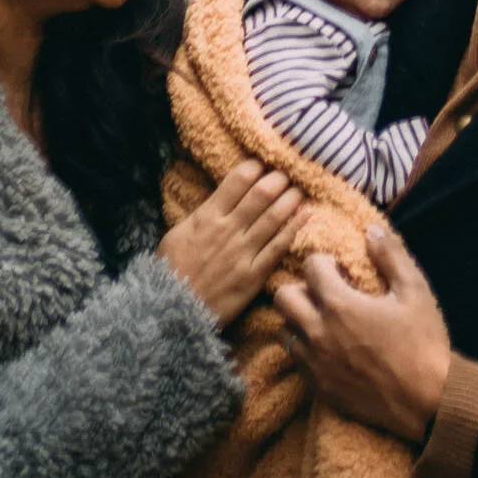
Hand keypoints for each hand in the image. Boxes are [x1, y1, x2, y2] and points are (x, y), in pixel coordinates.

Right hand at [158, 160, 301, 328]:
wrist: (172, 312)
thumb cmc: (171, 272)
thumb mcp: (177, 234)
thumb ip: (202, 214)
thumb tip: (222, 197)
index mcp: (207, 216)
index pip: (239, 179)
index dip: (256, 167)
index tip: (264, 164)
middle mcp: (228, 230)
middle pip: (262, 193)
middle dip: (279, 178)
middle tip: (287, 173)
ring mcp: (243, 253)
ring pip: (274, 217)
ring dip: (291, 198)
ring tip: (299, 189)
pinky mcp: (253, 275)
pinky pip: (279, 247)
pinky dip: (294, 228)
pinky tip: (306, 215)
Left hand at [274, 220, 451, 444]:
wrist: (427, 402)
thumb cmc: (423, 342)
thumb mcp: (415, 290)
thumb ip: (391, 255)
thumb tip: (372, 230)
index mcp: (340, 305)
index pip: (310, 267)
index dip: (325, 262)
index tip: (342, 270)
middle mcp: (318, 333)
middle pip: (283, 298)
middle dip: (301, 288)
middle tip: (326, 293)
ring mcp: (315, 364)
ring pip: (284, 330)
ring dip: (299, 319)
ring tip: (326, 320)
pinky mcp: (318, 389)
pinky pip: (295, 360)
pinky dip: (305, 349)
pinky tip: (330, 348)